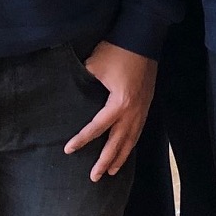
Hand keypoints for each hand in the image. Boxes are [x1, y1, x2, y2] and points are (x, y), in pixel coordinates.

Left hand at [65, 43, 157, 181]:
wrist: (142, 38)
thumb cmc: (117, 51)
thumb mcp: (93, 66)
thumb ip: (83, 81)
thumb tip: (71, 90)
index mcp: (119, 103)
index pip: (98, 128)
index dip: (82, 140)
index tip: (69, 150)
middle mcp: (132, 111)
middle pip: (118, 143)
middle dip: (106, 161)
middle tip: (94, 177)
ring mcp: (142, 109)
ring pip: (132, 139)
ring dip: (121, 156)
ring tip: (111, 171)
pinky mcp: (147, 103)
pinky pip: (138, 130)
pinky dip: (131, 143)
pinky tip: (127, 148)